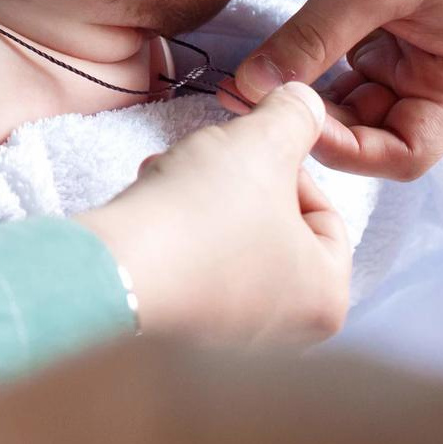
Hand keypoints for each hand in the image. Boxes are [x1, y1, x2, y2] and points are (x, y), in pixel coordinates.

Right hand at [79, 82, 349, 345]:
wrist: (114, 271)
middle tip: (207, 160)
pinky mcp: (181, 336)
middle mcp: (289, 332)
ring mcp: (231, 341)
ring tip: (168, 177)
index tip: (250, 152)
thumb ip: (295, 115)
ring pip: (228, 243)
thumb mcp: (261, 143)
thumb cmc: (203, 214)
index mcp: (327, 297)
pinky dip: (175, 235)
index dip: (287, 167)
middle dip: (235, 182)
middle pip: (274, 228)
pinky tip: (149, 209)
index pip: (325, 213)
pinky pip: (192, 271)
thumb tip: (307, 102)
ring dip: (199, 200)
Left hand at [234, 0, 442, 180]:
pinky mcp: (378, 13)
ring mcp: (410, 42)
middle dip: (317, 122)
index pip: (405, 153)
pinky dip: (306, 61)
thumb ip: (309, 44)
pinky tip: (267, 55)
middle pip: (375, 130)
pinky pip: (339, 59)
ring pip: (350, 96)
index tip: (287, 124)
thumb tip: (248, 92)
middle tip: (250, 104)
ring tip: (249, 82)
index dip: (346, 149)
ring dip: (306, 92)